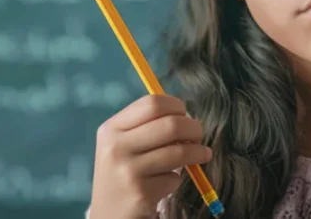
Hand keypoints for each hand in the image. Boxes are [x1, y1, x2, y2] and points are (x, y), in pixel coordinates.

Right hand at [88, 94, 212, 218]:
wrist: (108, 214)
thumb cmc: (121, 173)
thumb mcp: (122, 145)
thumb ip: (147, 128)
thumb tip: (186, 118)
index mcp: (111, 129)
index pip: (152, 103)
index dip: (176, 106)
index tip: (185, 115)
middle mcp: (116, 147)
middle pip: (170, 124)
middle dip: (194, 129)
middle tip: (198, 136)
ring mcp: (128, 171)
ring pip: (178, 152)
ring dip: (197, 153)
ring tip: (202, 155)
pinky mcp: (141, 193)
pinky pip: (174, 179)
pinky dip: (177, 180)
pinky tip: (167, 183)